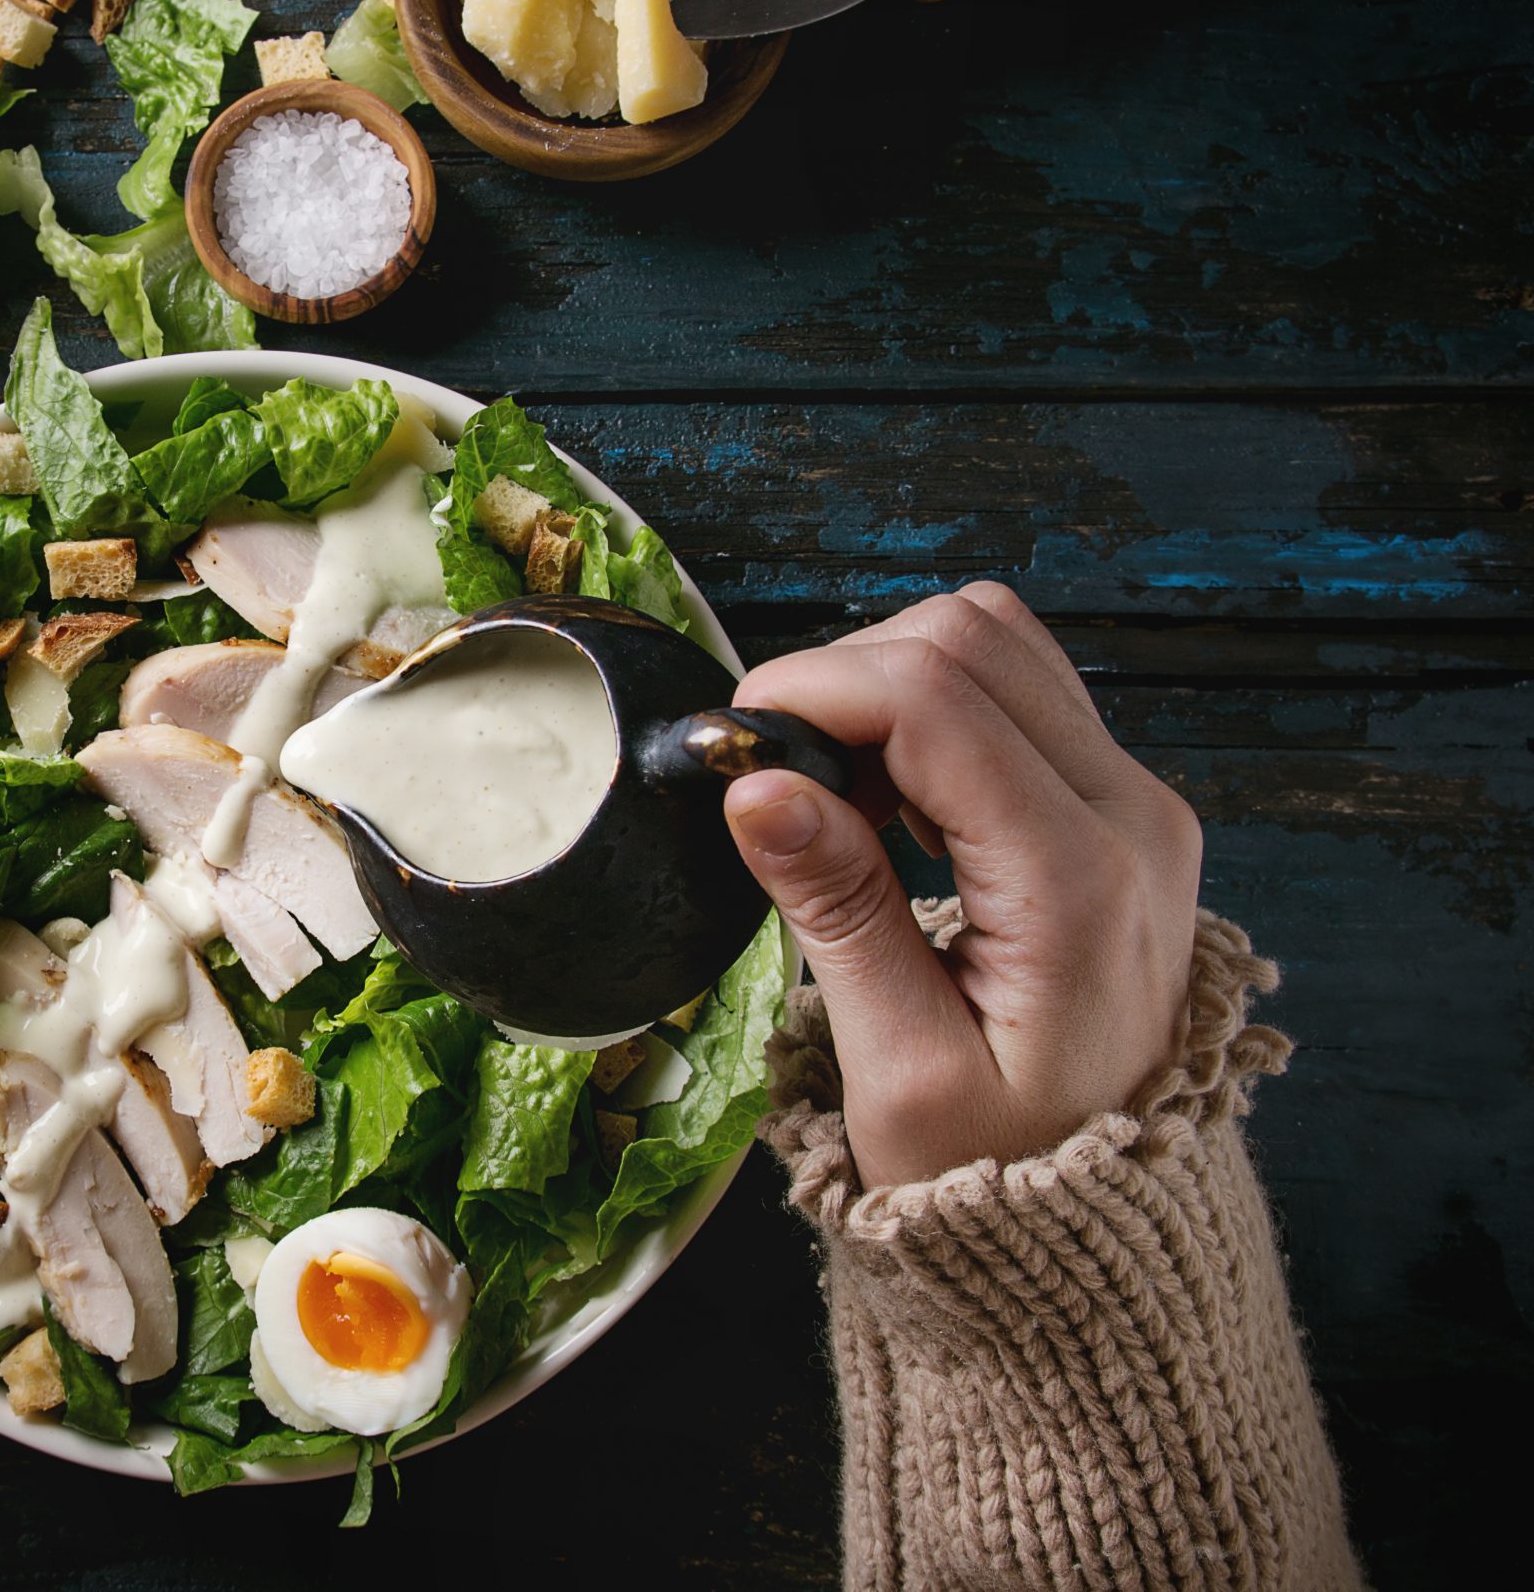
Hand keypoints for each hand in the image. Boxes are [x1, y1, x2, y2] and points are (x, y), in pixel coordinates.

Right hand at [722, 585, 1202, 1189]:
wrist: (1103, 1222)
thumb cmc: (999, 1166)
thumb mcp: (901, 1069)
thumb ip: (838, 911)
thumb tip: (757, 784)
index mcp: (1077, 882)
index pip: (934, 699)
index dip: (811, 690)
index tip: (727, 742)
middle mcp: (1130, 817)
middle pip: (970, 638)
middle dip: (845, 676)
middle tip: (772, 772)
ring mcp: (1135, 803)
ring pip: (998, 641)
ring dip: (890, 681)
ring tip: (832, 787)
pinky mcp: (1118, 807)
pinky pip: (1019, 688)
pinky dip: (933, 705)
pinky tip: (886, 792)